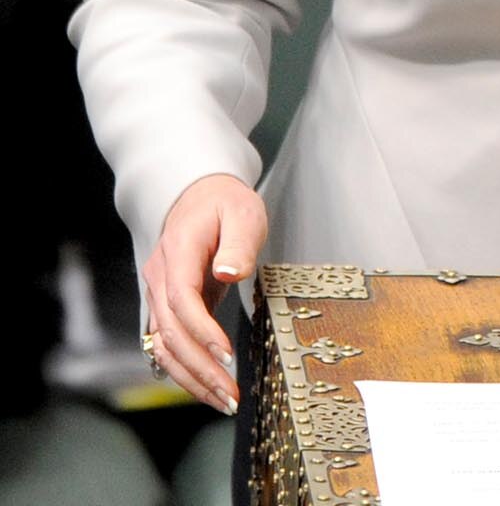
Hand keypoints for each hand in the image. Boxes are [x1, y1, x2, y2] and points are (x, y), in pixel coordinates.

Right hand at [142, 173, 267, 414]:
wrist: (200, 196)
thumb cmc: (225, 204)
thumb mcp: (243, 211)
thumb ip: (238, 242)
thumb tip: (230, 272)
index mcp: (178, 249)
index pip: (182, 298)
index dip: (202, 331)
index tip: (227, 355)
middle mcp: (159, 276)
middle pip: (171, 331)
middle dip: (200, 368)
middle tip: (230, 396)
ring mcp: (157, 293)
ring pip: (164, 346)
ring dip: (191, 378)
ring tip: (222, 400)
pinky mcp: (164, 307)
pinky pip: (168, 345)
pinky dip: (184, 370)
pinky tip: (205, 387)